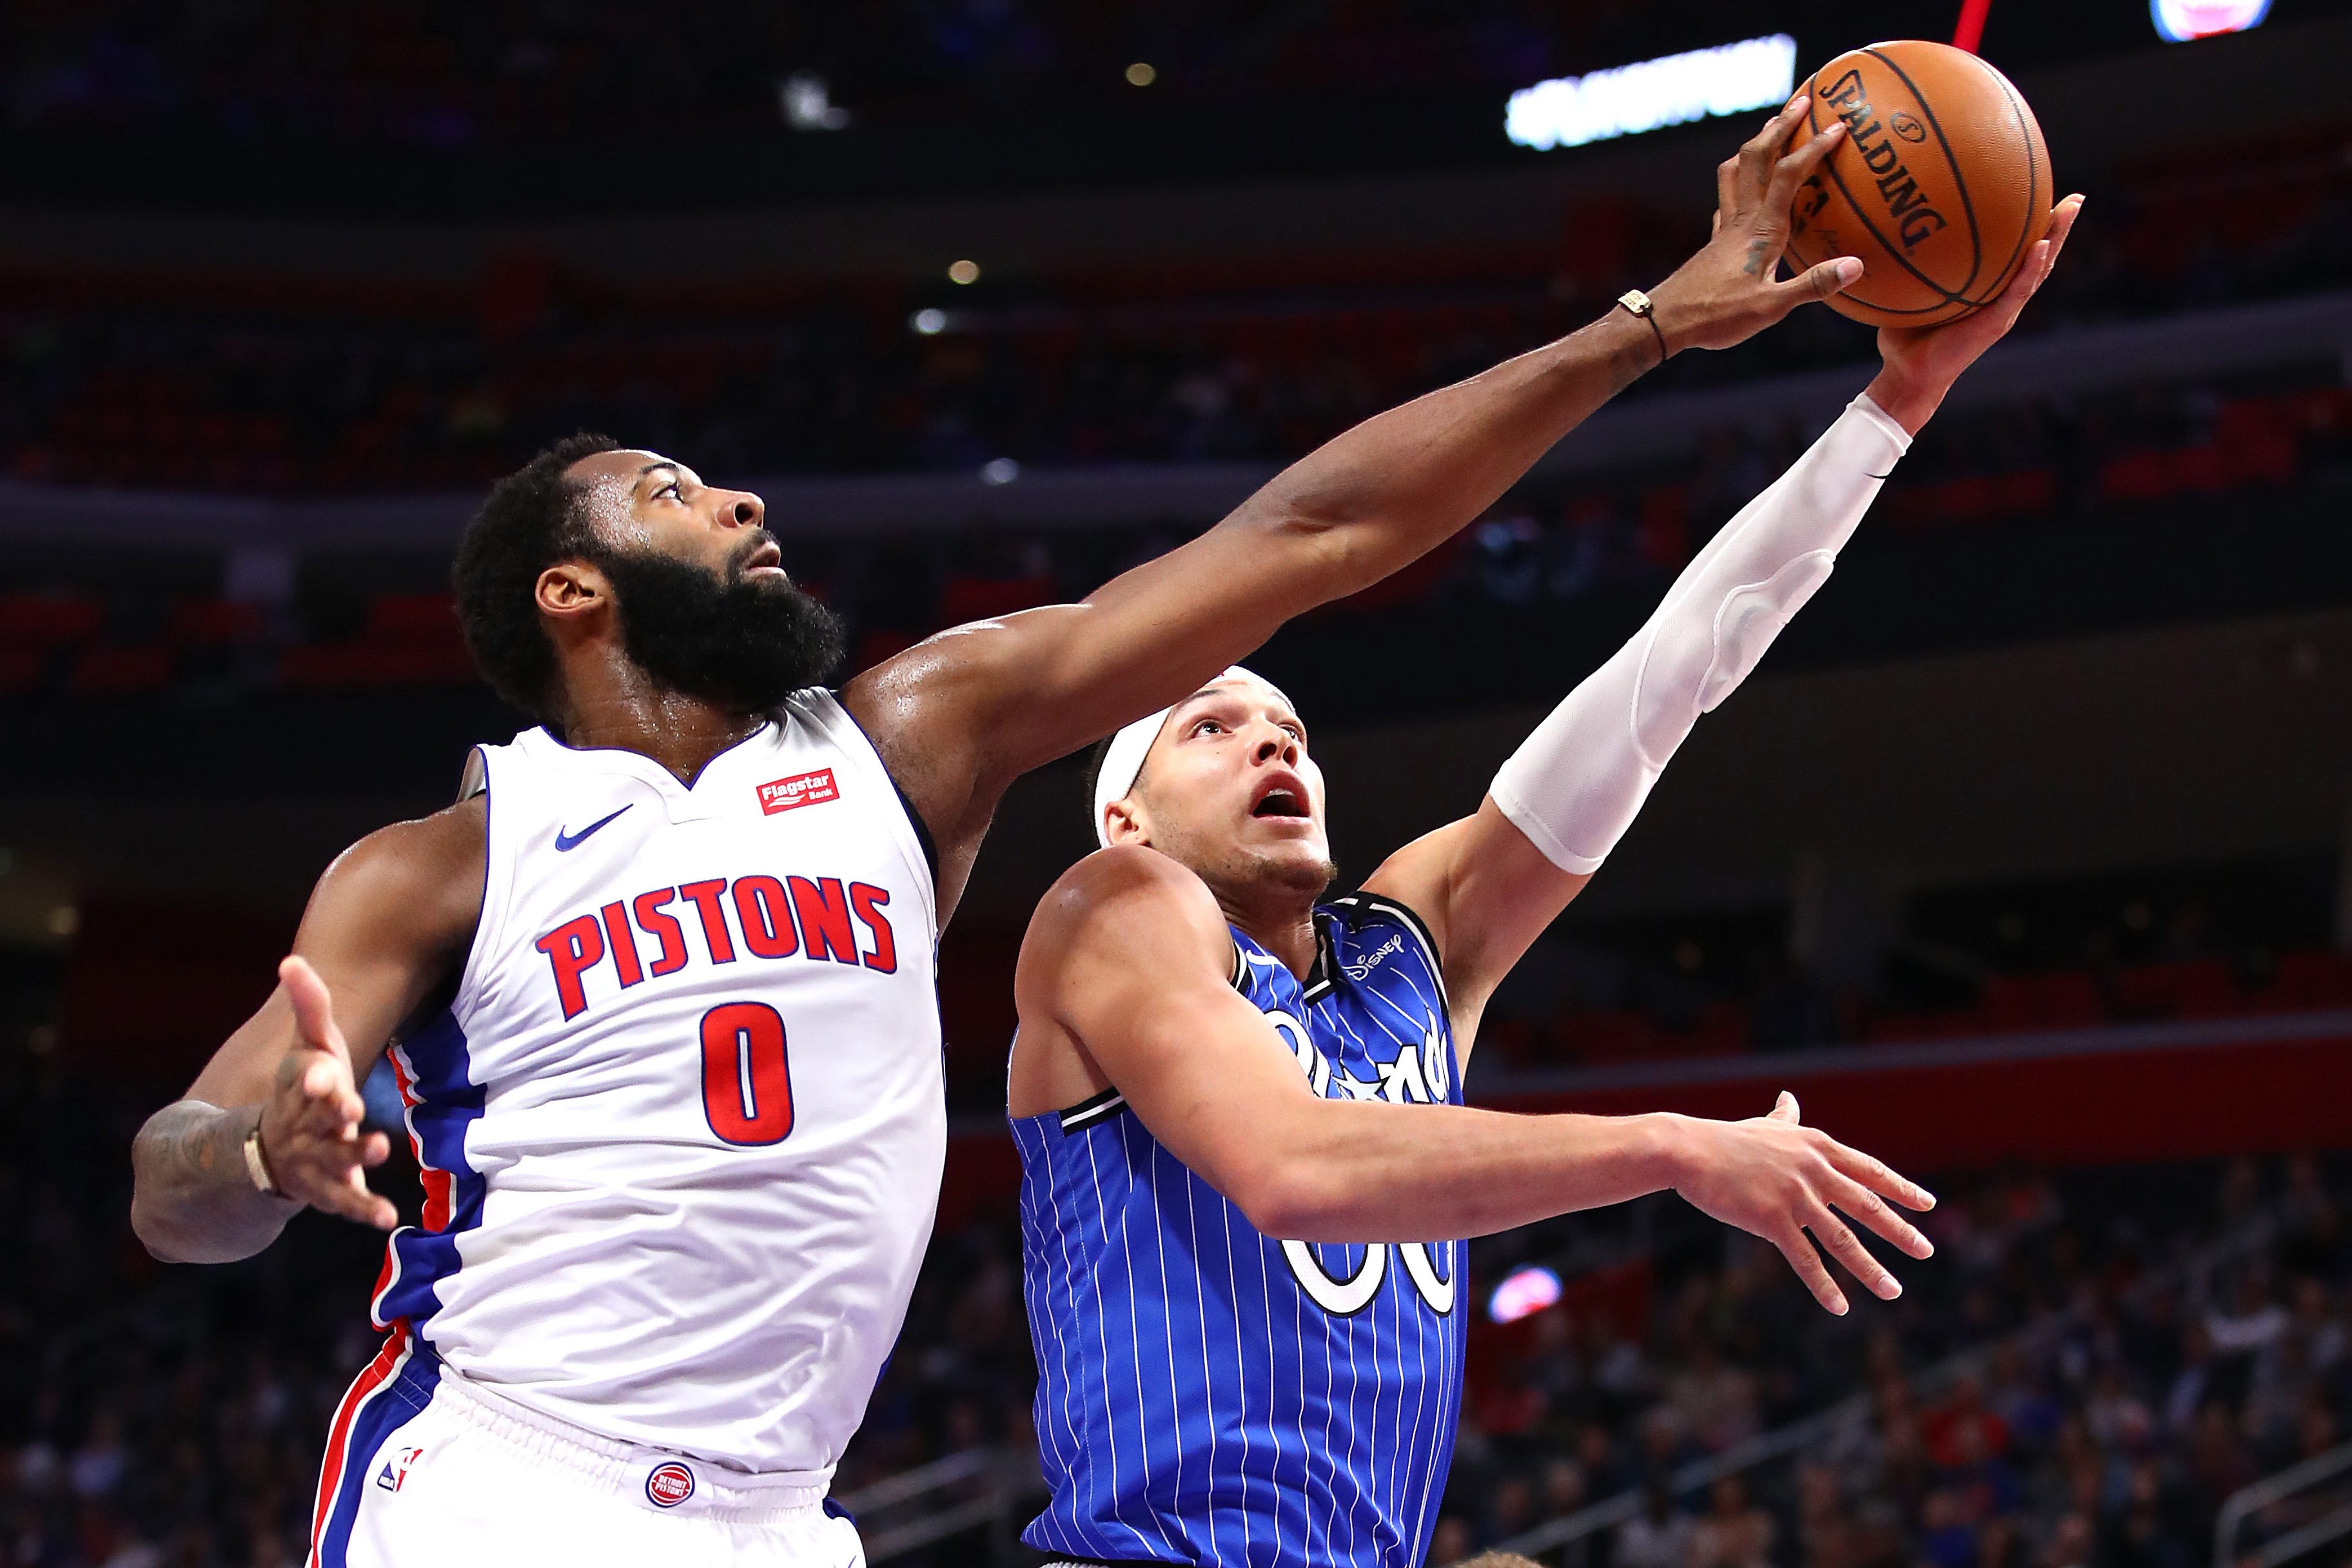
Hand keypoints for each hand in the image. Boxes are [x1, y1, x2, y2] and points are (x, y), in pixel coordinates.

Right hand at [257, 955, 397, 1229]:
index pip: (303, 1079)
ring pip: (336, 1159)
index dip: (312, 1076)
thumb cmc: (302, 1088)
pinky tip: (388, 1216)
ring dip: (356, 1154)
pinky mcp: (331, 1189)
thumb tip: (292, 961)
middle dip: (334, 1112)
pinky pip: (347, 1200)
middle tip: (350, 1105)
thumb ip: (308, 1005)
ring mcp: (316, 1159)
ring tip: (381, 1147)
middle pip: (319, 1118)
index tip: (321, 1072)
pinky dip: (366, 1208)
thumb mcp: (308, 1045)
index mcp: (300, 1089)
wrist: (271, 1152)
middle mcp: (305, 1125)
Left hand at [1643, 95, 1862, 355]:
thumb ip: (1813, 285)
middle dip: (1782, 125)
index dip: (1814, 147)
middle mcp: (1741, 219)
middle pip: (1757, 157)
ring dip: (1756, 143)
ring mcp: (1724, 227)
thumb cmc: (1717, 317)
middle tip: (1804, 100)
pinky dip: (1739, 178)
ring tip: (1773, 125)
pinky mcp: (1714, 240)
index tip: (1839, 124)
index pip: (1790, 175)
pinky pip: (1727, 197)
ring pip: (1736, 170)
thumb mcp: (1771, 307)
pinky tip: (1743, 184)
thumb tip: (1856, 266)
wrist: (1667, 321)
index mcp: (1761, 230)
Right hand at [1666, 1091, 1934, 1314]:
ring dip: (1870, 1268)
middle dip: (1900, 1230)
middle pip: (1866, 1205)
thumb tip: (1789, 1097)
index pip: (1870, 1170)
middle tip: (1926, 1251)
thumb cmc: (1726, 1139)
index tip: (1928, 1204)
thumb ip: (1785, 1118)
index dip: (1901, 1188)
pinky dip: (1824, 1285)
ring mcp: (1795, 1196)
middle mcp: (1814, 1170)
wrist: (1689, 1151)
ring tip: (1893, 1290)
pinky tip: (1840, 1307)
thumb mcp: (1765, 1127)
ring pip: (1842, 1239)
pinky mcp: (1772, 1219)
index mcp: (1816, 1147)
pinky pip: (1804, 1258)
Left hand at [1867, 194, 2084, 434]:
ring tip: (2071, 209)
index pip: (2015, 254)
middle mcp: (2003, 298)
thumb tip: (1892, 229)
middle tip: (2076, 197)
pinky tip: (2040, 246)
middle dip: (2058, 227)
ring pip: (2039, 269)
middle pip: (2038, 256)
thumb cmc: (1906, 337)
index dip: (2032, 229)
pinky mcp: (1997, 323)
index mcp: (1989, 291)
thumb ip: (1912, 266)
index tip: (2044, 196)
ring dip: (2056, 238)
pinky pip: (2017, 291)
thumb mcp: (1910, 293)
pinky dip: (2031, 269)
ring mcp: (2004, 310)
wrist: (1908, 375)